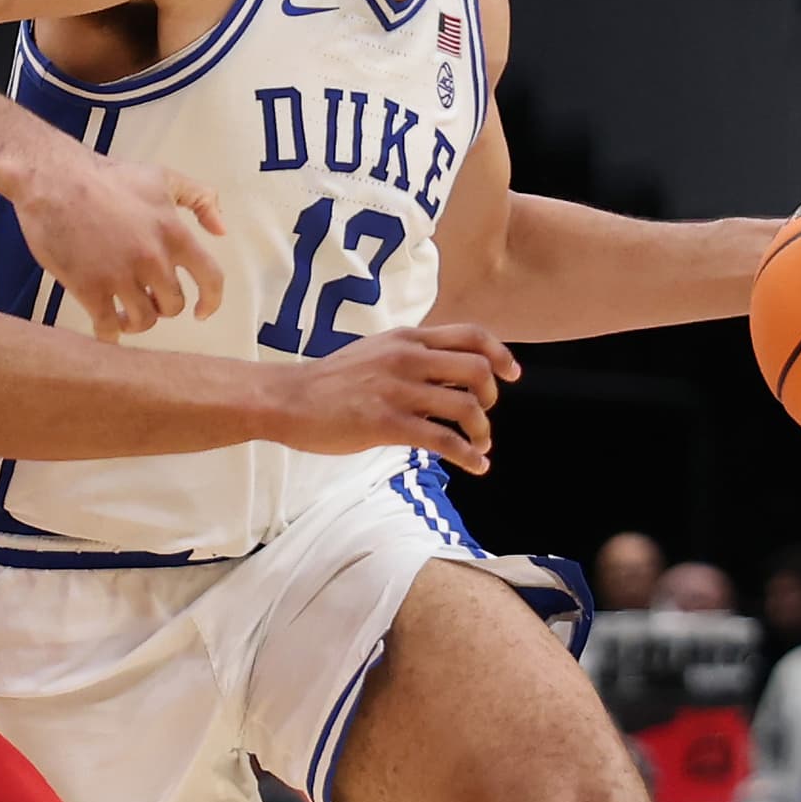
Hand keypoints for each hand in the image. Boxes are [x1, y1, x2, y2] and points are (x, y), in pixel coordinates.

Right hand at [20, 151, 225, 337]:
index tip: (202, 312)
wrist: (54, 179)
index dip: (211, 301)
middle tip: (146, 298)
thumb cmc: (106, 177)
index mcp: (174, 234)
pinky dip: (109, 335)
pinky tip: (106, 330)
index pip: (210, 279)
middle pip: (172, 305)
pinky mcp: (89, 288)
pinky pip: (107, 327)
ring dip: (136, 322)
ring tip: (125, 314)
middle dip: (161, 305)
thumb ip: (199, 198)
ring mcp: (120, 276)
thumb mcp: (162, 177)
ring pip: (143, 321)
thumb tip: (221, 230)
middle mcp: (153, 260)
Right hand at [270, 323, 516, 467]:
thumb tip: (445, 373)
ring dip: (482, 431)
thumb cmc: (329, 382)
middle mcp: (408, 358)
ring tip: (479, 446)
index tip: (512, 374)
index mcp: (407, 339)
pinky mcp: (387, 423)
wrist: (287, 399)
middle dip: (491, 398)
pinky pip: (443, 440)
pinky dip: (468, 455)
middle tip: (484, 416)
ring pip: (466, 407)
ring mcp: (398, 390)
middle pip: (477, 370)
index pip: (470, 335)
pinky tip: (475, 466)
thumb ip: (410, 356)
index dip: (500, 354)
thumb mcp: (375, 352)